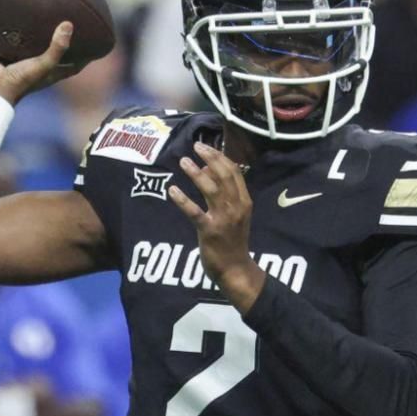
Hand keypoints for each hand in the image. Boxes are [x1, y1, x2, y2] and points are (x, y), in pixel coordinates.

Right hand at [0, 21, 84, 104]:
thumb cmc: (21, 80)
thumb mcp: (44, 64)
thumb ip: (57, 47)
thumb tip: (69, 25)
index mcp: (53, 72)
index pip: (75, 65)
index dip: (87, 56)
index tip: (96, 43)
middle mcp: (41, 65)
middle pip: (57, 51)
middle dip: (65, 40)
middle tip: (74, 22)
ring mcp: (25, 58)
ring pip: (37, 44)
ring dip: (43, 33)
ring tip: (51, 14)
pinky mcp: (11, 51)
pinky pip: (19, 38)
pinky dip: (23, 30)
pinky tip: (25, 15)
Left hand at [169, 141, 262, 308]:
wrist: (235, 268)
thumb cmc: (232, 240)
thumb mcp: (234, 214)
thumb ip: (222, 192)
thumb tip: (205, 168)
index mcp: (244, 201)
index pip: (234, 173)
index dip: (220, 157)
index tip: (206, 147)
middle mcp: (236, 207)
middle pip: (224, 176)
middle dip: (210, 158)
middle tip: (195, 147)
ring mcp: (223, 219)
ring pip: (211, 190)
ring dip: (196, 174)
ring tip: (183, 162)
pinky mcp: (209, 231)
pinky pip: (195, 212)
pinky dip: (183, 200)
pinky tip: (172, 190)